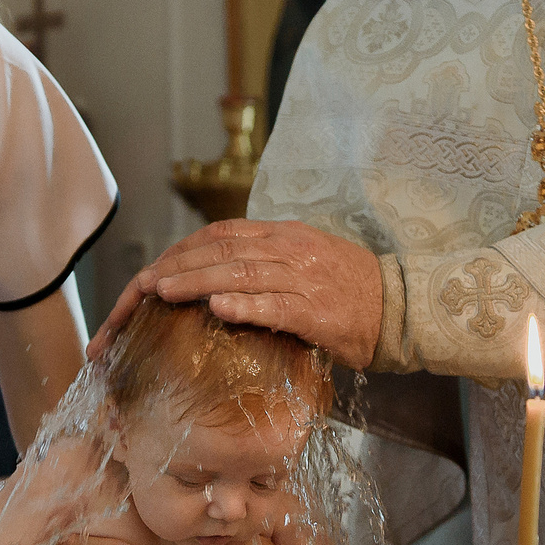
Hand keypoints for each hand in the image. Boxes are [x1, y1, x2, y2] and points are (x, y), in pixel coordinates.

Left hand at [90, 220, 381, 367]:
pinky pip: (277, 305)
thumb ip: (264, 266)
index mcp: (283, 235)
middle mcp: (290, 249)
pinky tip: (218, 310)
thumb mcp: (304, 265)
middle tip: (141, 284)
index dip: (182, 250)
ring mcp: (305, 278)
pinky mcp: (319, 310)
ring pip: (242, 272)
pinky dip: (246, 306)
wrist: (402, 308)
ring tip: (163, 292)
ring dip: (198, 281)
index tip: (153, 270)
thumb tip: (216, 278)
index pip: (221, 234)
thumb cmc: (350, 292)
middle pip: (222, 249)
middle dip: (177, 266)